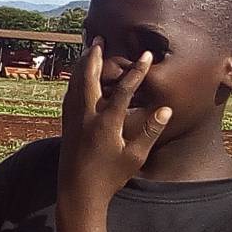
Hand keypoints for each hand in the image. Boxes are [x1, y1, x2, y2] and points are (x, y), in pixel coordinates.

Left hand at [60, 39, 172, 207]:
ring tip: (86, 51)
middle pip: (87, 79)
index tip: (146, 55)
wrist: (78, 193)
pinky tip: (76, 77)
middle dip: (93, 57)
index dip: (136, 72)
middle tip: (98, 39)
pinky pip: (69, 97)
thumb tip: (166, 108)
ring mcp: (73, 121)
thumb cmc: (110, 177)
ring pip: (74, 86)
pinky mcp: (66, 126)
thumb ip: (150, 131)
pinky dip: (74, 82)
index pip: (123, 90)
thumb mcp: (135, 156)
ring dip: (81, 66)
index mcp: (106, 123)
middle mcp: (86, 118)